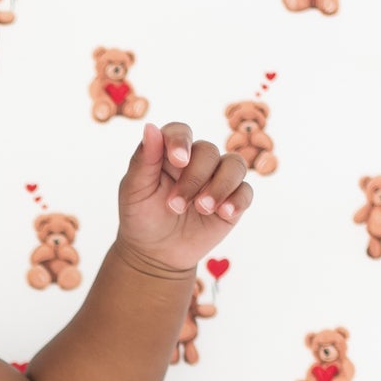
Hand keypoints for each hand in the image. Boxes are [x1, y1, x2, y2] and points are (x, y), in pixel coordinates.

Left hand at [115, 121, 253, 276]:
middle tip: (175, 206)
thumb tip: (150, 126)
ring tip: (202, 209)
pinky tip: (223, 213)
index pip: (180, 132)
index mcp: (170, 153)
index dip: (181, 141)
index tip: (178, 161)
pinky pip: (246, 191)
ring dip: (219, 186)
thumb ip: (142, 160)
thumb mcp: (134, 191)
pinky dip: (237, 200)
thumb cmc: (141, 218)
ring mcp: (217, 179)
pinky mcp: (233, 201)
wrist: (155, 254)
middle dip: (194, 178)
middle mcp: (197, 161)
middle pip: (208, 151)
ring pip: (234, 165)